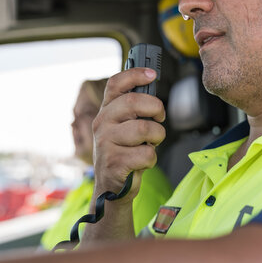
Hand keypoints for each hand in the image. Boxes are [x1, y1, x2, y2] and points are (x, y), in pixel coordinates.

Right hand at [92, 67, 165, 202]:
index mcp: (106, 111)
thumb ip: (133, 110)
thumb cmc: (124, 153)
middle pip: (133, 102)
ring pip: (144, 129)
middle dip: (155, 108)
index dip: (134, 75)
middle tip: (159, 118)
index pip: (115, 84)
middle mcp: (102, 124)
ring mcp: (106, 143)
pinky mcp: (114, 163)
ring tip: (151, 144)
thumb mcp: (123, 127)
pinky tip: (142, 162)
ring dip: (157, 137)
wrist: (112, 188)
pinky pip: (146, 154)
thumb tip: (152, 86)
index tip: (152, 74)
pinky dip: (152, 159)